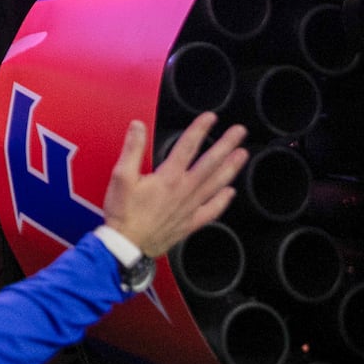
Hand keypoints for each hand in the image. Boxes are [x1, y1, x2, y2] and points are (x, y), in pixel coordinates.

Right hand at [102, 113, 247, 256]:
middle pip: (210, 163)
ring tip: (243, 154)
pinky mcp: (190, 223)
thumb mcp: (120, 176)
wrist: (127, 245)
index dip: (200, 130)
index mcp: (168, 177)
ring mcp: (190, 207)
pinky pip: (212, 210)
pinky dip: (223, 201)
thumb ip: (131, 149)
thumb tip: (138, 126)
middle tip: (239, 132)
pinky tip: (230, 192)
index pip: (187, 147)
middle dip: (226, 145)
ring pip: (216, 184)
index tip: (210, 117)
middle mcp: (184, 190)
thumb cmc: (123, 212)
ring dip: (231, 168)